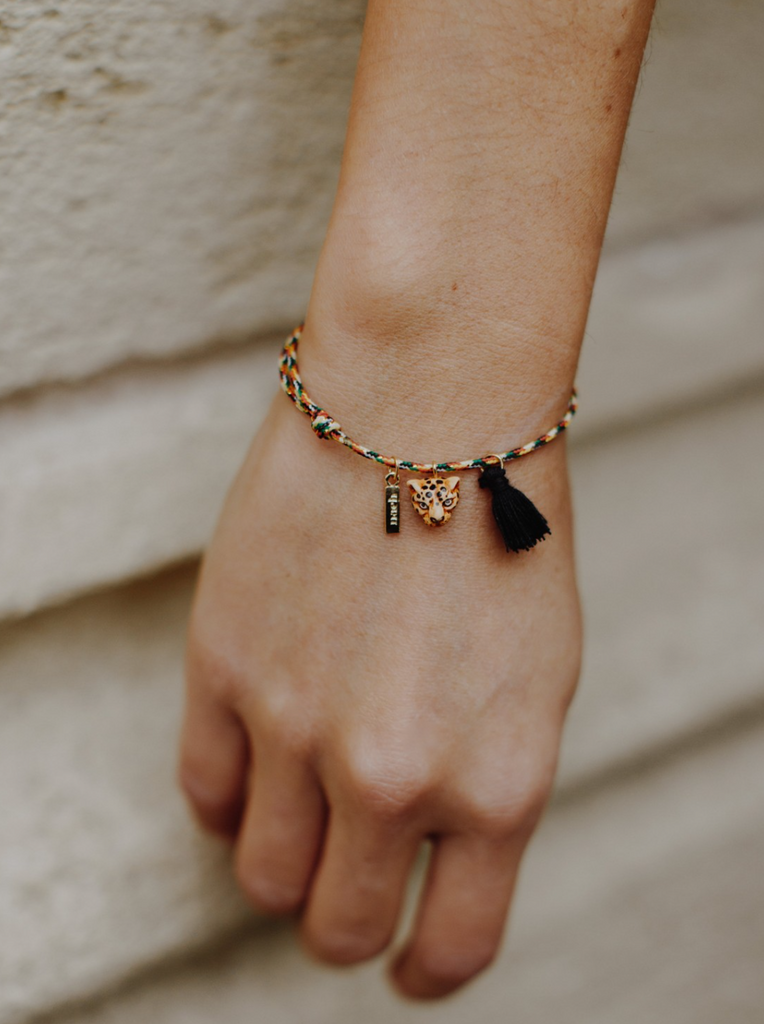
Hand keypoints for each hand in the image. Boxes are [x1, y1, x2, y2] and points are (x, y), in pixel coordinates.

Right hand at [178, 334, 582, 998]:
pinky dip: (232, 797)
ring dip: (283, 861)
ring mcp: (298, 726)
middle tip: (347, 881)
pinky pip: (205, 792)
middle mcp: (396, 776)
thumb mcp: (537, 682)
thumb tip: (426, 852)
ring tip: (304, 812)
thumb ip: (482, 784)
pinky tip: (259, 760)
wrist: (429, 405)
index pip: (450, 948)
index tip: (407, 963)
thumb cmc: (500, 533)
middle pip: (336, 926)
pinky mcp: (223, 666)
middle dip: (345, 918)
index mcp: (499, 785)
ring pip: (261, 876)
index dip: (422, 969)